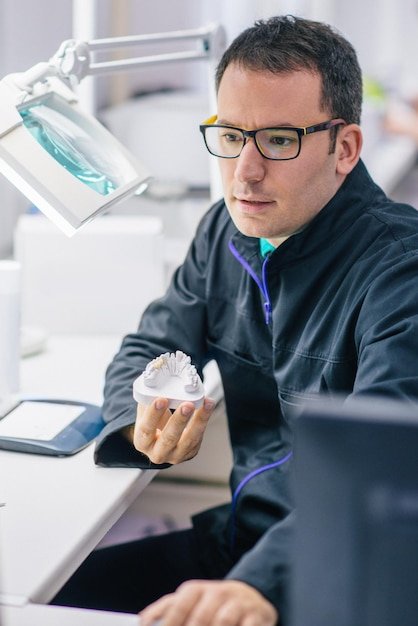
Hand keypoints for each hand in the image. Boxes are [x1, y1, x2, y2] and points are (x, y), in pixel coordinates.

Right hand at [133, 397, 214, 464]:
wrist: (161, 439)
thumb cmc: (152, 424)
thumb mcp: (145, 413)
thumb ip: (148, 401)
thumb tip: (155, 380)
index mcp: (142, 442)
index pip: (146, 429)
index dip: (153, 415)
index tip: (161, 400)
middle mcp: (157, 453)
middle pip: (168, 438)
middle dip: (179, 421)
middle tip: (187, 405)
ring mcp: (176, 455)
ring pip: (188, 439)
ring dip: (198, 421)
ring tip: (204, 404)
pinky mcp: (190, 452)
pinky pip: (199, 436)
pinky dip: (205, 419)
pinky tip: (208, 405)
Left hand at [138, 579, 277, 625]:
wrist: (250, 595)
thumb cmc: (211, 603)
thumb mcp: (189, 599)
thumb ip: (165, 608)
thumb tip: (143, 621)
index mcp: (195, 590)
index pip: (178, 606)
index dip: (170, 624)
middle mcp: (216, 593)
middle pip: (199, 619)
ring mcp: (237, 603)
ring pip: (222, 622)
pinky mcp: (256, 615)